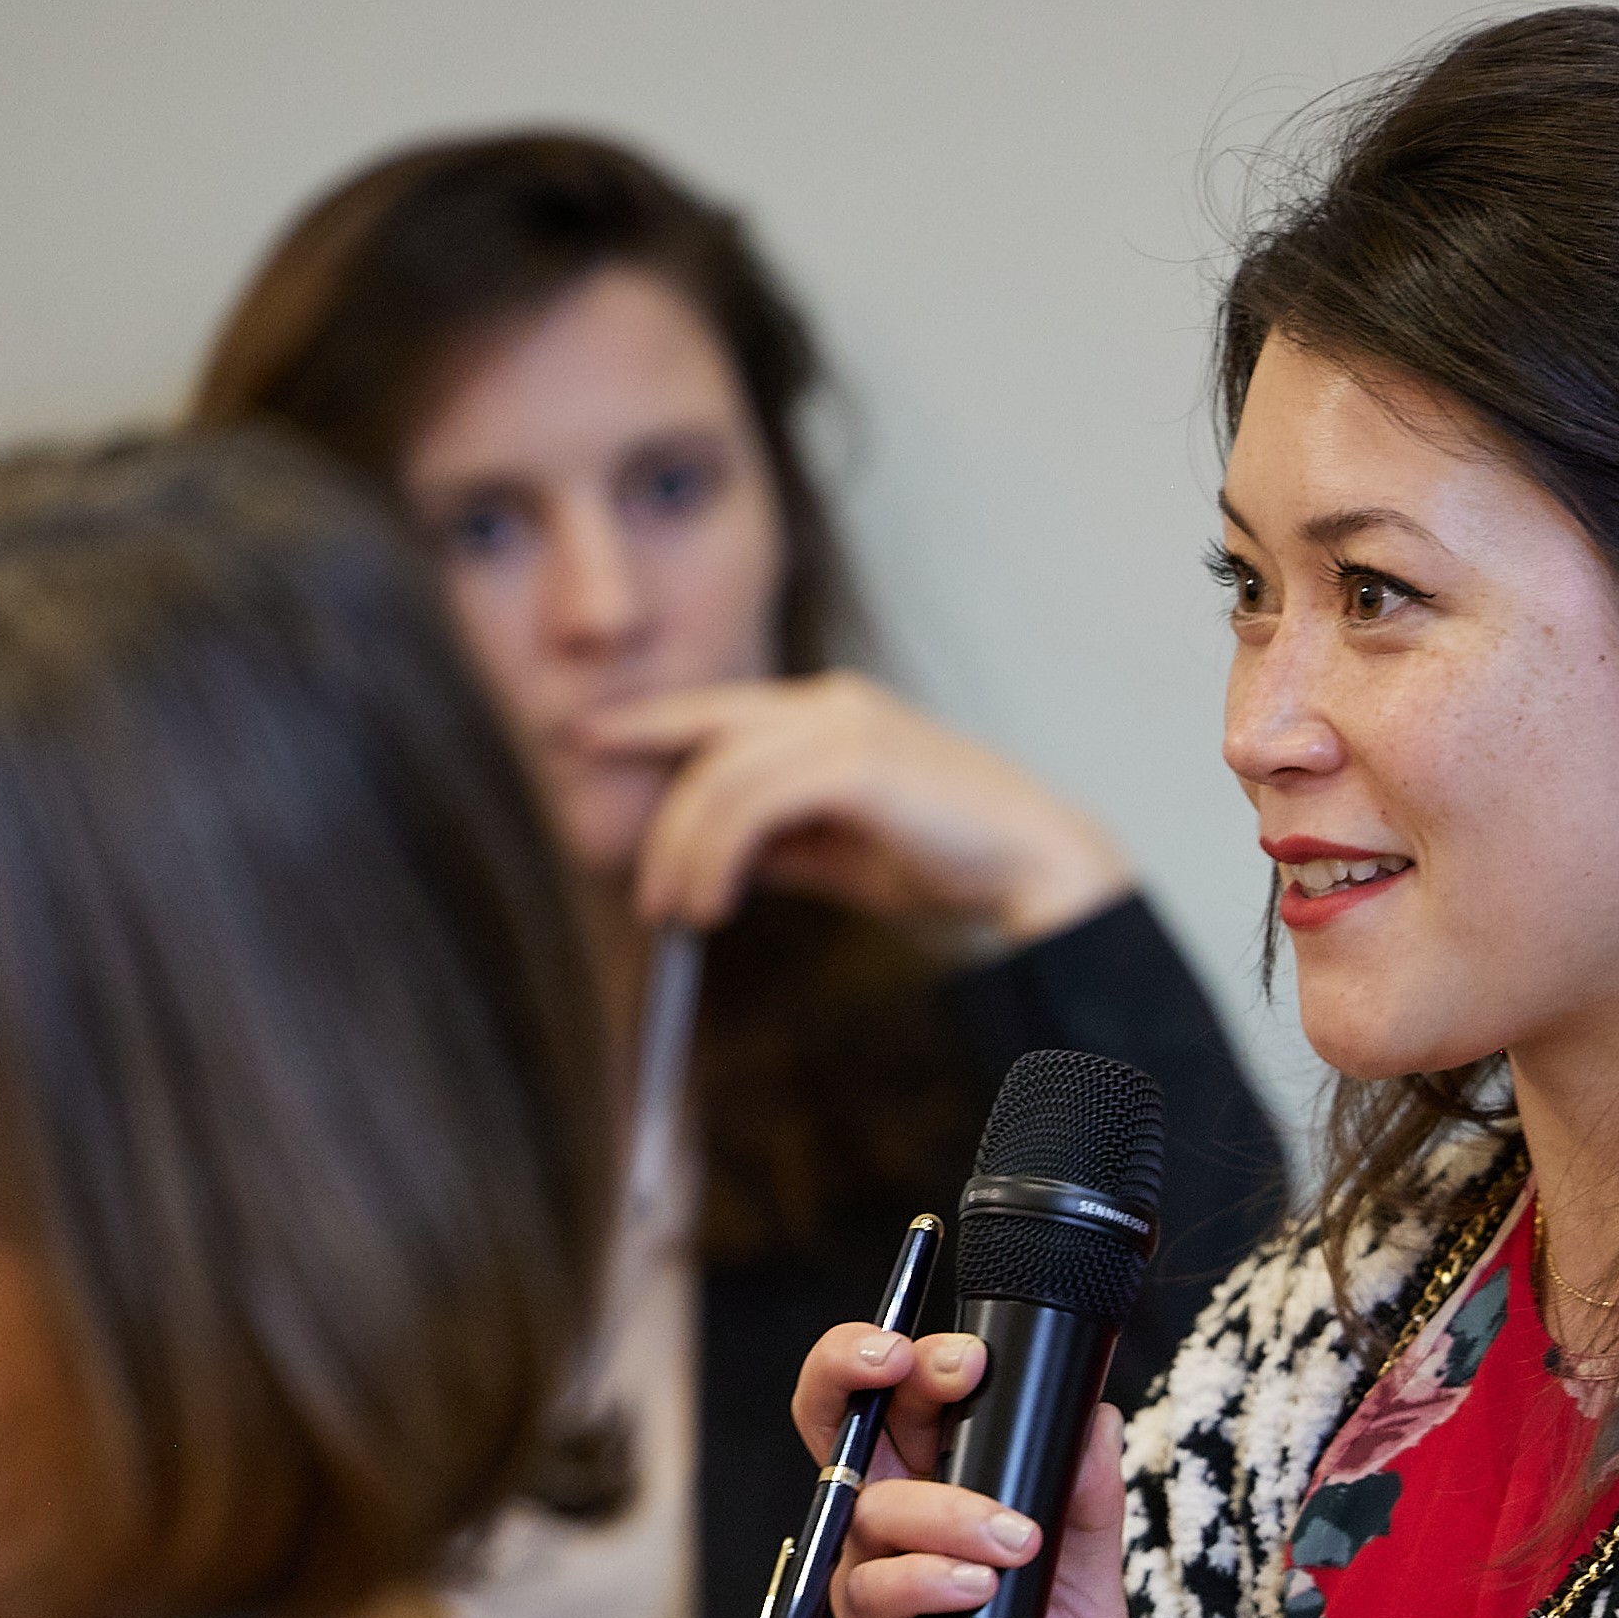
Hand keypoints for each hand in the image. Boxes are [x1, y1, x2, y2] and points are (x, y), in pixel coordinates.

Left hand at [574, 673, 1132, 944]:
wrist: (1035, 867)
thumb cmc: (952, 863)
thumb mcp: (846, 853)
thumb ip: (784, 842)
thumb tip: (716, 859)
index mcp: (832, 714)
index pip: (717, 711)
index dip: (645, 722)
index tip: (583, 740)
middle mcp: (832, 704)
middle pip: (708, 743)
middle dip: (657, 812)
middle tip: (646, 895)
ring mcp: (846, 724)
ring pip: (722, 776)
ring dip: (686, 851)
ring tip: (681, 913)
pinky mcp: (857, 759)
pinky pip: (752, 801)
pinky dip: (719, 854)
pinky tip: (717, 900)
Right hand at [795, 1323, 1128, 1617]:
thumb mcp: (1091, 1592)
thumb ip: (1091, 1509)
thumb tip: (1098, 1416)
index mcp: (947, 1482)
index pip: (911, 1394)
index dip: (918, 1356)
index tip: (969, 1355)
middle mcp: (897, 1514)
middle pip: (847, 1412)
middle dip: (871, 1368)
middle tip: (938, 1372)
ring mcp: (872, 1571)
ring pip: (871, 1502)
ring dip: (944, 1508)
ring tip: (1012, 1544)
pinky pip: (871, 1586)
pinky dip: (925, 1578)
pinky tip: (975, 1592)